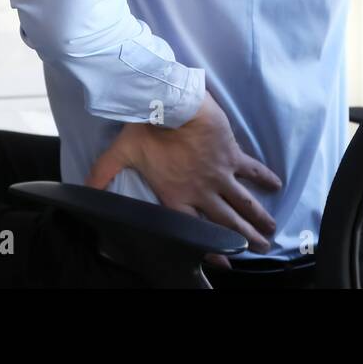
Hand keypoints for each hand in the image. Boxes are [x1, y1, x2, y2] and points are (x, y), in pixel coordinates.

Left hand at [86, 93, 282, 264]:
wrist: (172, 103)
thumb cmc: (146, 128)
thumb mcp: (121, 152)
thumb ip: (103, 174)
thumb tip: (85, 190)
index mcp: (176, 195)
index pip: (195, 230)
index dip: (211, 248)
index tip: (226, 260)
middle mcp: (201, 190)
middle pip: (226, 222)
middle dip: (244, 238)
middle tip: (260, 248)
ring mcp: (219, 174)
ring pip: (243, 202)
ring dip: (257, 217)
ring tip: (270, 230)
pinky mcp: (231, 155)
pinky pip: (252, 170)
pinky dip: (264, 178)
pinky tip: (277, 185)